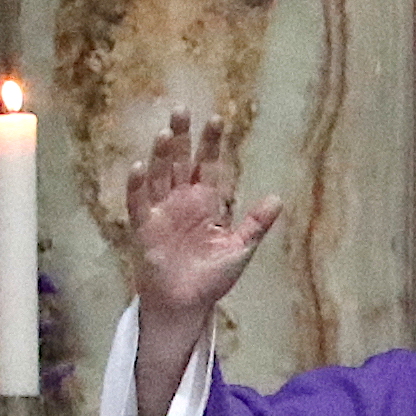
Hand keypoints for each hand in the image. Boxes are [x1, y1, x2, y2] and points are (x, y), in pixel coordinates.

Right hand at [126, 111, 280, 319]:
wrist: (187, 305)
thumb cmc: (211, 277)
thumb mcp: (240, 249)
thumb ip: (256, 224)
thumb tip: (277, 198)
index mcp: (207, 202)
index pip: (210, 165)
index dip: (212, 143)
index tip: (218, 118)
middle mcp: (183, 201)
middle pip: (181, 161)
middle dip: (182, 137)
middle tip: (181, 109)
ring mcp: (162, 212)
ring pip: (160, 176)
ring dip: (161, 155)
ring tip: (166, 133)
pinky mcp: (145, 228)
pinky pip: (139, 203)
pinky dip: (137, 186)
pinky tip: (139, 166)